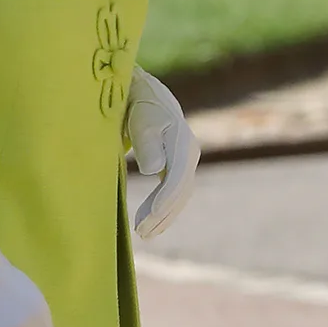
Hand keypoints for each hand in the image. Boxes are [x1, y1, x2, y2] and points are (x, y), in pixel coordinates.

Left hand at [125, 65, 199, 239]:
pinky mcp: (179, 167)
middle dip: (162, 214)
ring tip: (143, 233)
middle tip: (140, 231)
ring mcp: (186, 161)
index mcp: (182, 142)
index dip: (164, 199)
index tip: (149, 216)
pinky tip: (150, 223)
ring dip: (163, 217)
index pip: (177, 178)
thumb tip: (153, 170)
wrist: (146, 94)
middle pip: (181, 191)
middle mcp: (190, 153)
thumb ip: (146, 143)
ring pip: (180, 196)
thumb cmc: (138, 106)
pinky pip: (176, 194)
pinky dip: (164, 210)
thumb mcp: (139, 120)